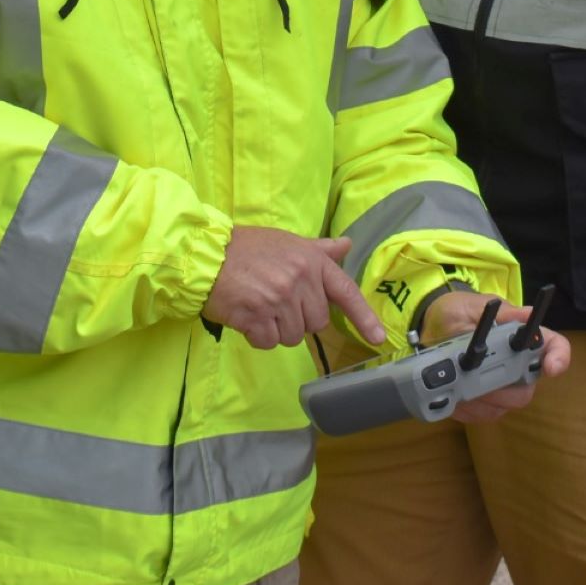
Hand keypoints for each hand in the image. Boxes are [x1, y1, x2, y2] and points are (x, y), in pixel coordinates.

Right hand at [204, 228, 384, 350]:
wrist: (206, 254)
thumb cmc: (247, 247)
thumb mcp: (287, 242)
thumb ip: (318, 250)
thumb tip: (346, 246)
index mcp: (311, 261)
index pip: (345, 292)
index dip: (364, 318)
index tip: (379, 338)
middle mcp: (299, 280)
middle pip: (316, 322)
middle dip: (298, 318)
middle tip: (275, 300)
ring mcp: (278, 299)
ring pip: (292, 336)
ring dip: (276, 329)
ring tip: (258, 306)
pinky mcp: (256, 316)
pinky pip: (268, 342)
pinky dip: (257, 336)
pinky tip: (246, 316)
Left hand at [420, 292, 571, 423]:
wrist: (428, 330)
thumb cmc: (455, 312)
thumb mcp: (471, 306)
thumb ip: (498, 312)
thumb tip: (527, 314)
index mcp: (520, 336)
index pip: (553, 346)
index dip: (559, 358)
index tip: (551, 368)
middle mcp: (517, 365)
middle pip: (527, 388)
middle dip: (501, 386)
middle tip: (476, 376)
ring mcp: (502, 388)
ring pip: (504, 406)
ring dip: (478, 397)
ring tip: (456, 381)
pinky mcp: (484, 404)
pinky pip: (482, 415)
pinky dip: (465, 407)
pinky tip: (452, 393)